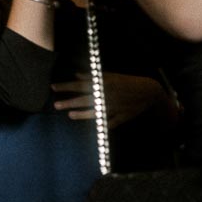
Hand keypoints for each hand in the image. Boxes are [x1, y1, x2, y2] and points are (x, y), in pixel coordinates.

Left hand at [52, 73, 168, 128]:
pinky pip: (111, 122)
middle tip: (56, 105)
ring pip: (95, 112)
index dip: (66, 86)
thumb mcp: (110, 76)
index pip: (80, 85)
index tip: (53, 87)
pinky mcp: (122, 116)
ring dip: (81, 114)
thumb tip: (76, 75)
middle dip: (69, 102)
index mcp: (103, 84)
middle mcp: (107, 96)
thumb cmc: (126, 82)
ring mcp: (115, 107)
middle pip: (85, 99)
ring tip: (69, 115)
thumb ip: (92, 77)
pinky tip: (93, 127)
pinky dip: (103, 124)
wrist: (149, 91)